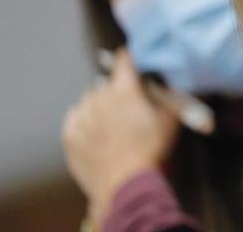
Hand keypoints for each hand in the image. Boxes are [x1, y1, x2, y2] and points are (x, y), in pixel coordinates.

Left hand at [62, 49, 180, 224]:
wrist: (123, 184)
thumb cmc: (150, 150)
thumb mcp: (170, 121)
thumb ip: (172, 98)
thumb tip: (173, 84)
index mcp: (124, 90)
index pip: (124, 60)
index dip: (130, 58)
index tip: (133, 61)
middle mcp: (99, 97)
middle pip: (106, 83)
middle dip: (117, 89)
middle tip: (129, 105)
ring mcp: (82, 116)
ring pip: (89, 99)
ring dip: (99, 104)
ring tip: (111, 121)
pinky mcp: (70, 134)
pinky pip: (75, 117)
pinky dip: (84, 119)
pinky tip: (95, 130)